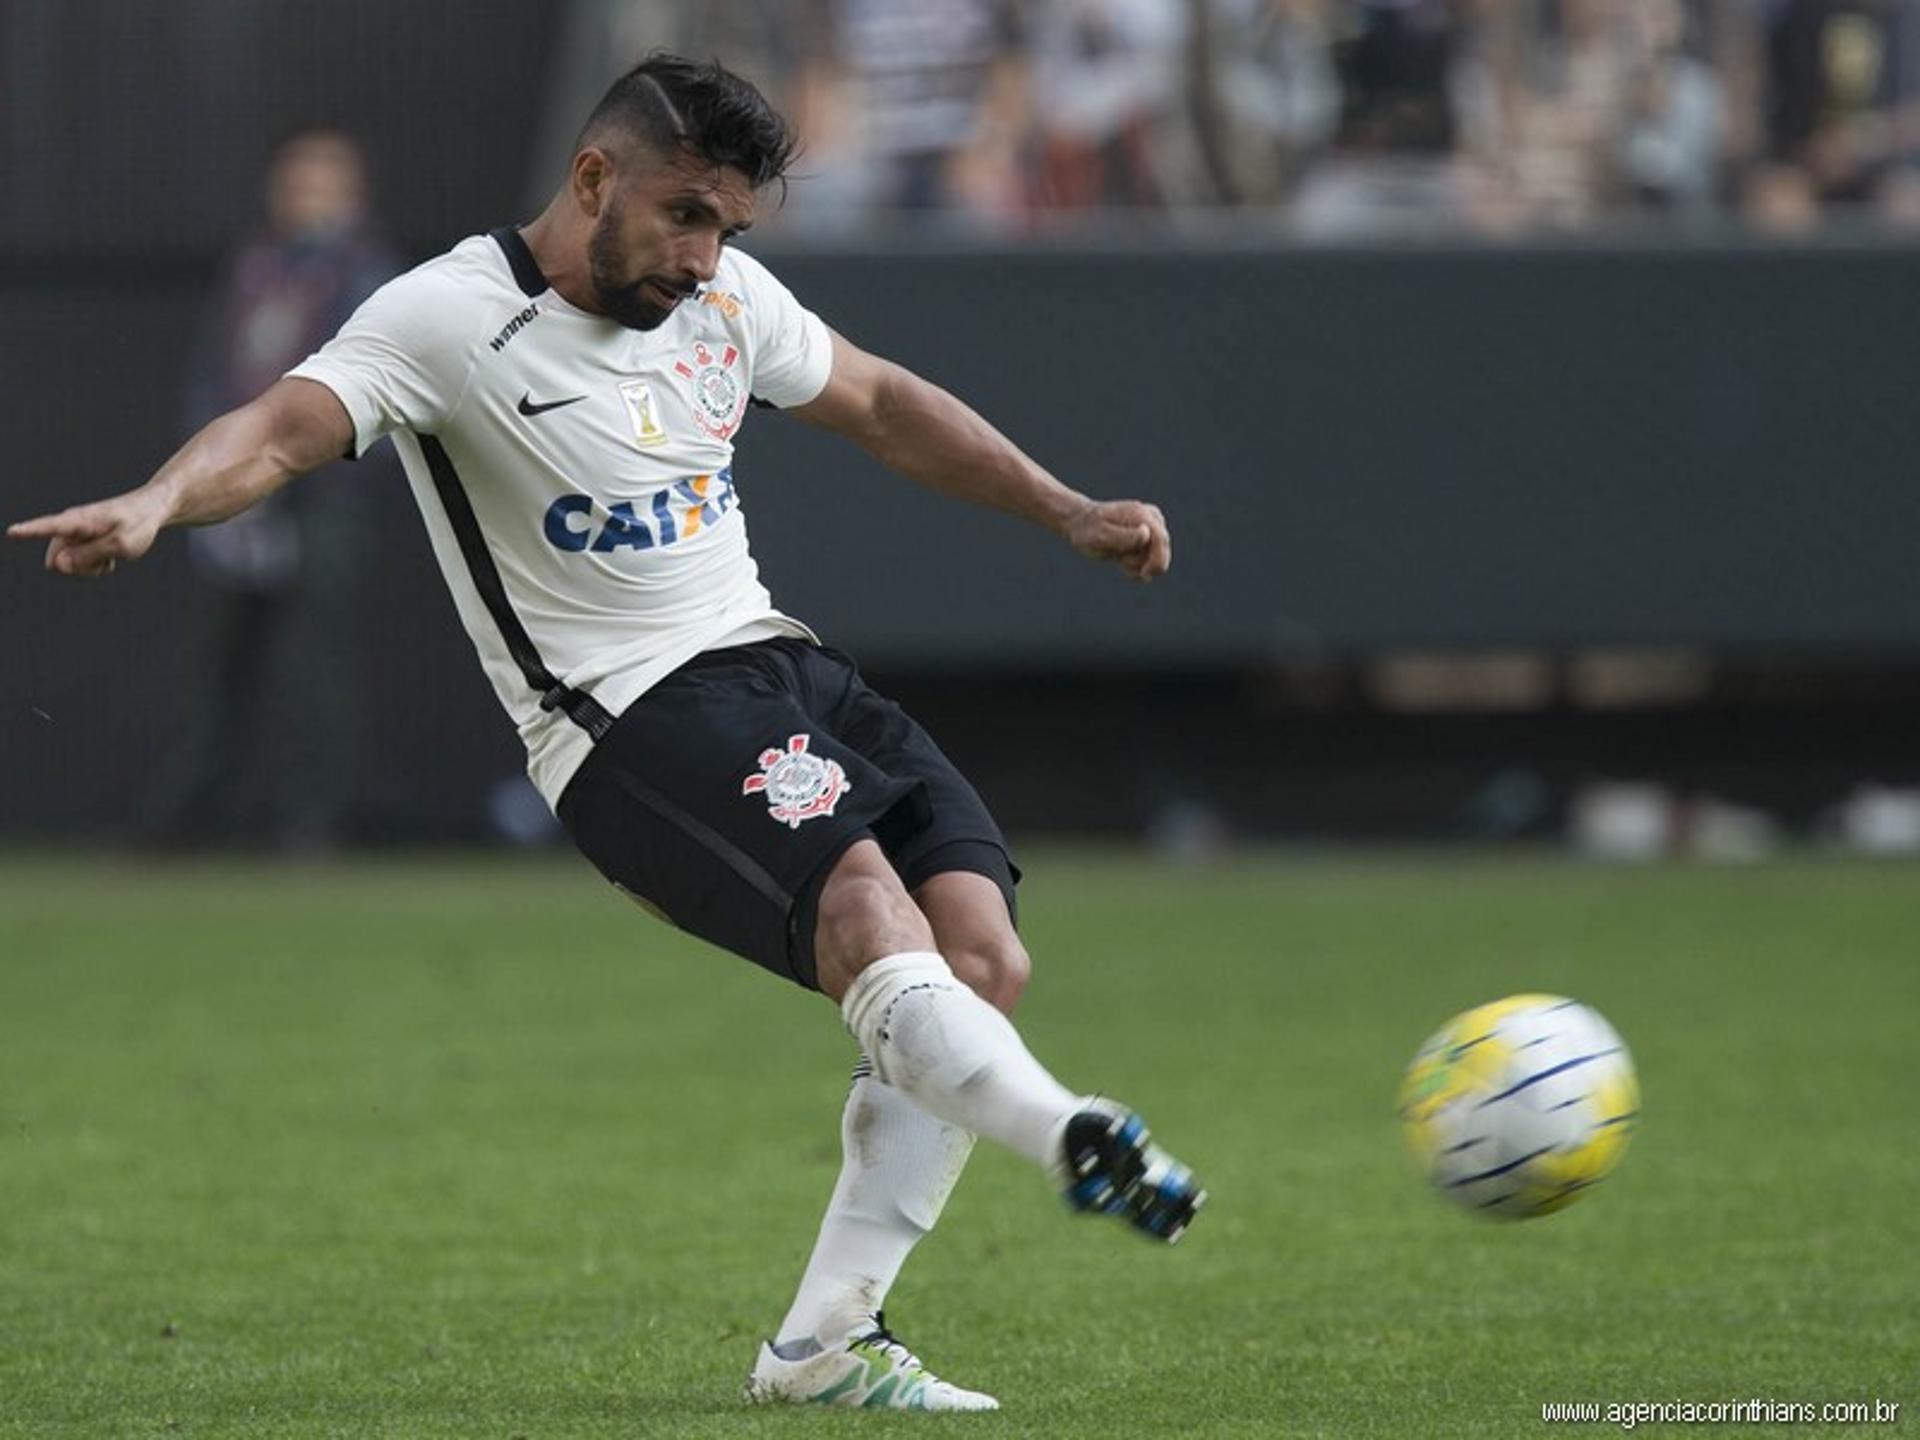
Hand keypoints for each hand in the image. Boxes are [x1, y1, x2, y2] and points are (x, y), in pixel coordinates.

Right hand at [8, 492, 166, 577]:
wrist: (150, 511)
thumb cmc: (138, 524)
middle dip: (78, 568)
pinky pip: (78, 566)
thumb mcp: (122, 544)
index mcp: (79, 520)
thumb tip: (57, 566)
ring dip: (89, 568)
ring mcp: (74, 536)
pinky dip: (95, 566)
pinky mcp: (80, 544)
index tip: (12, 531)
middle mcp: (70, 527)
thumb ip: (91, 555)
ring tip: (111, 555)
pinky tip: (110, 556)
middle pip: (57, 560)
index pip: (50, 526)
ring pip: (68, 566)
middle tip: (107, 560)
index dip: (30, 530)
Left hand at [1064, 498, 1170, 582]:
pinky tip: (1121, 560)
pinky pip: (1149, 562)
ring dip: (1136, 563)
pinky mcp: (1147, 541)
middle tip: (1122, 562)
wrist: (1081, 525)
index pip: (1161, 540)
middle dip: (1144, 563)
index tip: (1144, 573)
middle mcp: (1151, 520)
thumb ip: (1123, 536)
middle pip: (1163, 551)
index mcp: (1142, 515)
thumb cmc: (1088, 530)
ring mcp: (1150, 530)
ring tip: (1117, 555)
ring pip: (1155, 559)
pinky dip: (1136, 567)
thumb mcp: (1101, 535)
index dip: (1157, 560)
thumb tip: (1146, 533)